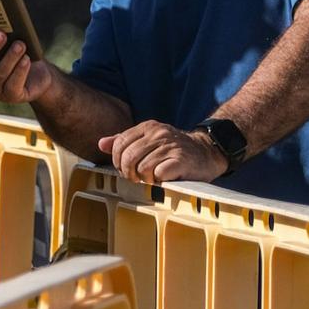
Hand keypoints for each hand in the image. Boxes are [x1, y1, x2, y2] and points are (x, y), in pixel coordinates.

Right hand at [0, 25, 54, 103]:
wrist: (38, 75)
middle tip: (0, 34)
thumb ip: (0, 33)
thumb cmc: (19, 53)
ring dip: (9, 57)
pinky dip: (20, 71)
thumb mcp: (9, 42)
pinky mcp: (12, 96)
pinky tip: (27, 59)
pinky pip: (13, 85)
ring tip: (20, 44)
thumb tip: (1, 19)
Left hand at [97, 120, 226, 183]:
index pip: (120, 143)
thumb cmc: (174, 150)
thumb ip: (125, 141)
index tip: (126, 169)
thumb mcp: (149, 140)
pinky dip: (158, 181)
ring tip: (153, 178)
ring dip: (145, 178)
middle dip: (129, 173)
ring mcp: (170, 146)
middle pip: (128, 157)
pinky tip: (164, 179)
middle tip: (138, 178)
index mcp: (148, 127)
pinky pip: (158, 174)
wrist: (207, 152)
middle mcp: (159, 133)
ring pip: (142, 168)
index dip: (118, 161)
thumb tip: (101, 143)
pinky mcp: (181, 160)